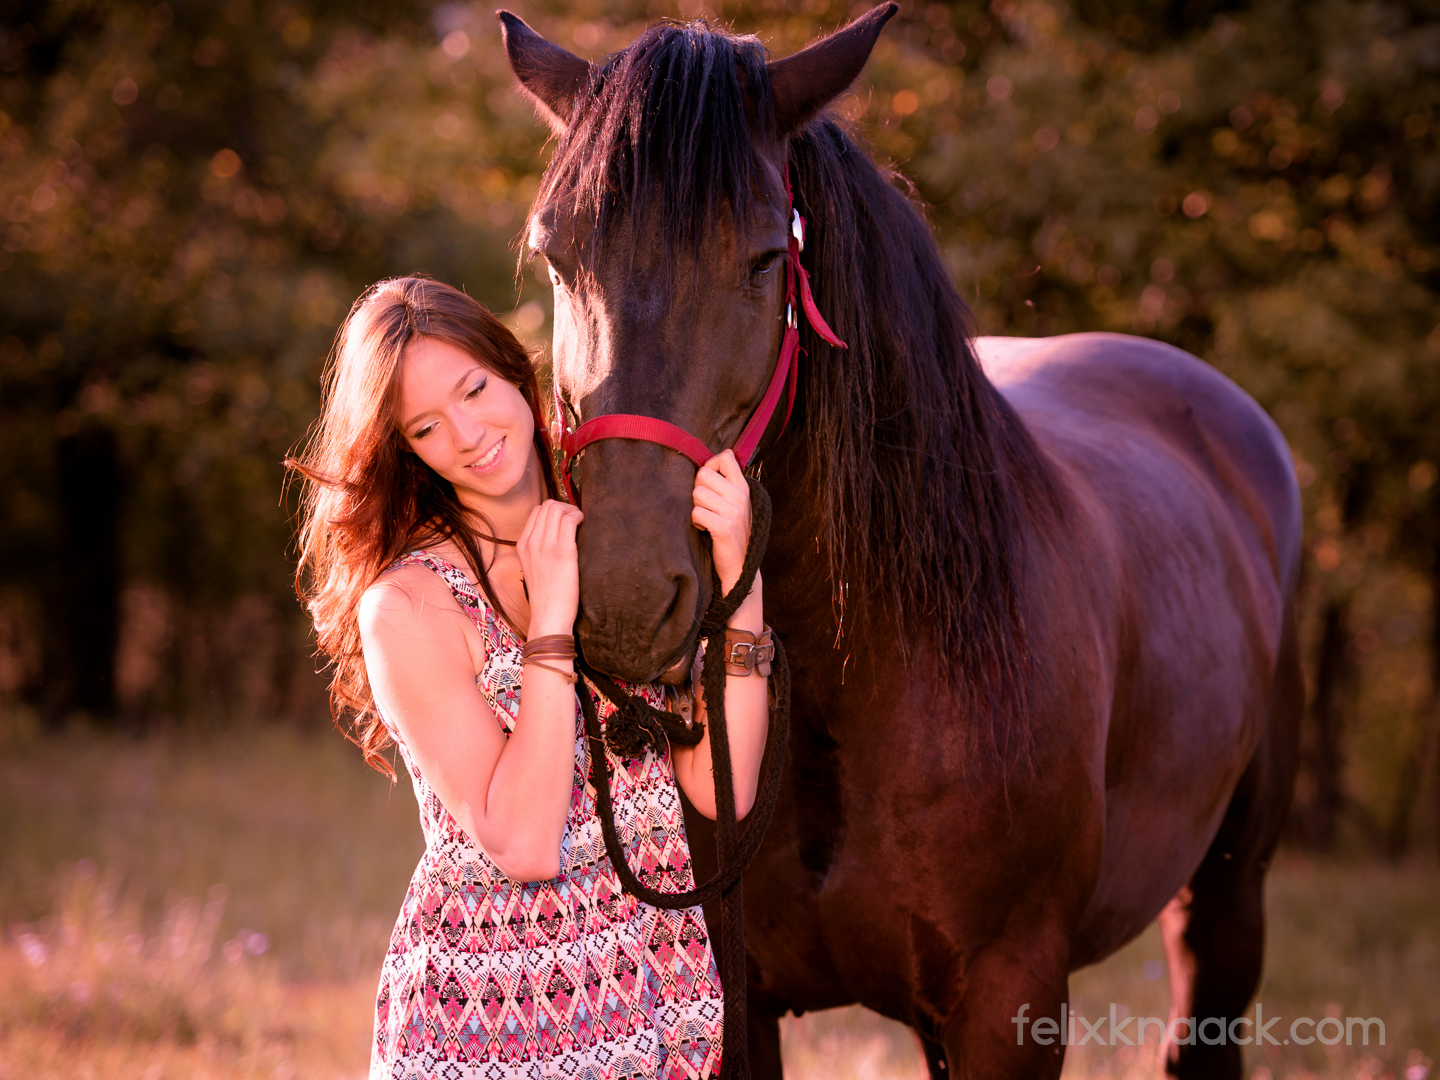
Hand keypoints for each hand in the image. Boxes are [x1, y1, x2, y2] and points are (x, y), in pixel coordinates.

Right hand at [516, 499, 583, 634]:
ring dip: (572, 510)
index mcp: (522, 545)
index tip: (566, 520)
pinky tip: (584, 525)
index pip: (537, 511)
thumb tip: (557, 534)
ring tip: (580, 523)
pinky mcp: (562, 551)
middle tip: (576, 520)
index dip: (555, 510)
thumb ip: (539, 550)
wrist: (548, 616)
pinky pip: (569, 519)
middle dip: (565, 507)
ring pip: (557, 508)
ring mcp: (545, 545)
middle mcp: (531, 542)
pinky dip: (578, 516)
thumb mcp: (533, 568)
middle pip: (547, 506)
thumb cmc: (547, 596)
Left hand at [691, 450, 751, 594]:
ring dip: (696, 508)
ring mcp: (734, 512)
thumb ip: (724, 483)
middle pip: (703, 474)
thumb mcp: (734, 504)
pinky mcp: (724, 528)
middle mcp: (740, 496)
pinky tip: (705, 529)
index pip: (725, 457)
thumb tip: (704, 465)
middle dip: (698, 490)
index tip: (709, 483)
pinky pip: (696, 512)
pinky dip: (696, 522)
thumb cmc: (731, 532)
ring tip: (707, 518)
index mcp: (743, 487)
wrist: (740, 567)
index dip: (710, 466)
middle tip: (706, 506)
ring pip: (697, 493)